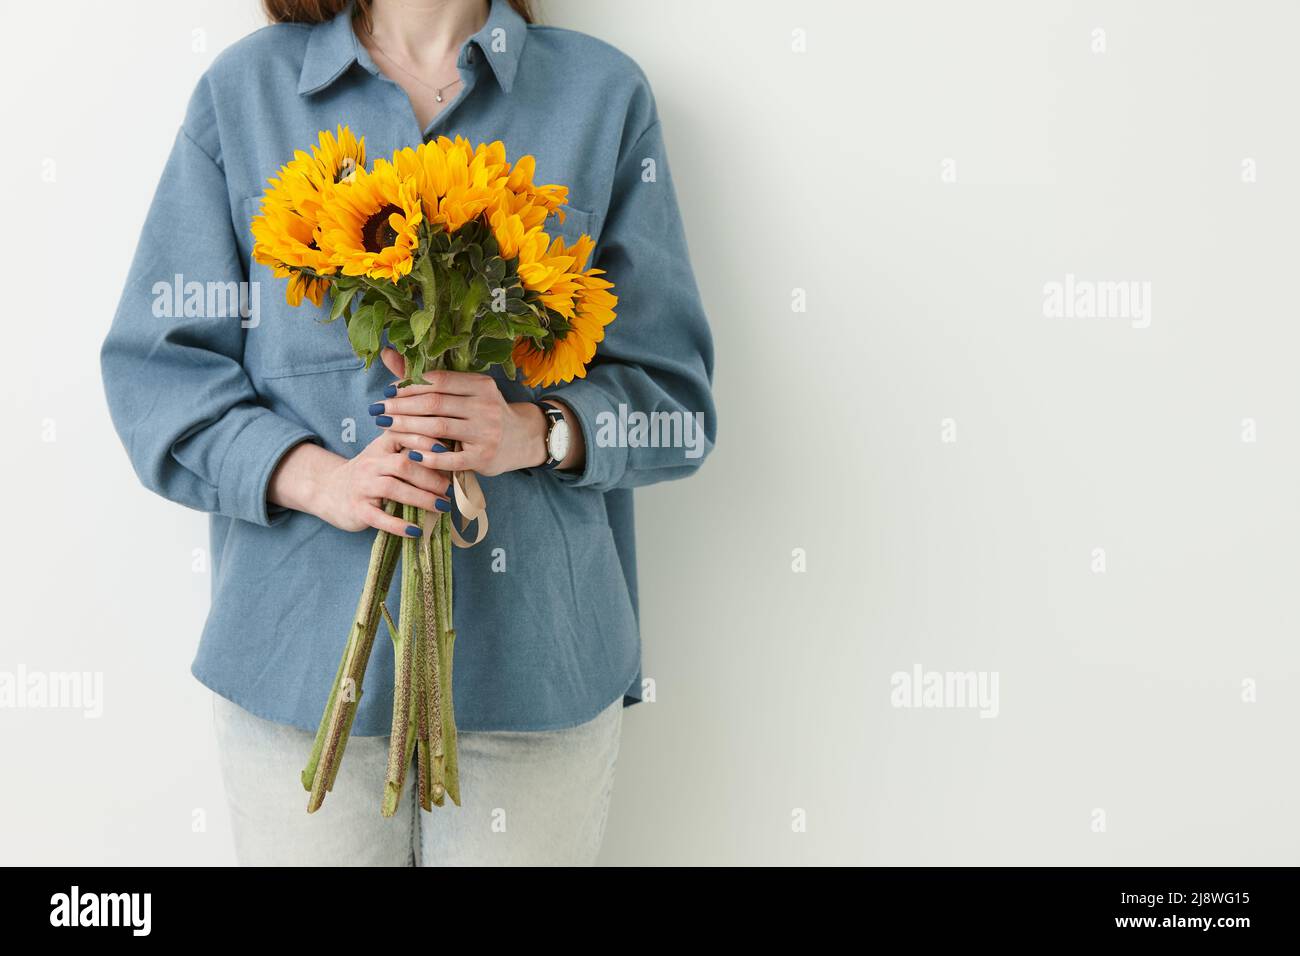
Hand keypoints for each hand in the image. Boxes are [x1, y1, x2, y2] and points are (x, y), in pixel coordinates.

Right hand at [268, 431, 452, 536]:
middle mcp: (370, 463)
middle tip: (450, 489)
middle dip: (430, 476)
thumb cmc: (370, 473)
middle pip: (403, 464)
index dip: (424, 440)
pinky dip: (399, 525)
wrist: (330, 491)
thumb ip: (411, 451)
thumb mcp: (385, 455)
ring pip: (393, 488)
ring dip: (421, 498)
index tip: (445, 448)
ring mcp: (362, 486)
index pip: (403, 435)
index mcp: (381, 446)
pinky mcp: (358, 510)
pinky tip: (416, 531)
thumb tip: (452, 455)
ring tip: (442, 507)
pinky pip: (379, 517)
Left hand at [373, 347, 550, 476]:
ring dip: (406, 428)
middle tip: (377, 411)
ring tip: (385, 428)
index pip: (438, 381)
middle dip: (401, 408)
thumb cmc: (485, 412)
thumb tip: (388, 354)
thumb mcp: (465, 391)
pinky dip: (427, 457)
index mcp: (481, 385)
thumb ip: (428, 377)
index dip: (409, 385)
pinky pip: (449, 458)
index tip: (387, 392)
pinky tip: (409, 453)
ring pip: (438, 428)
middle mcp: (486, 406)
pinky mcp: (483, 458)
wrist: (523, 439)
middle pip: (434, 404)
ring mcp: (486, 434)